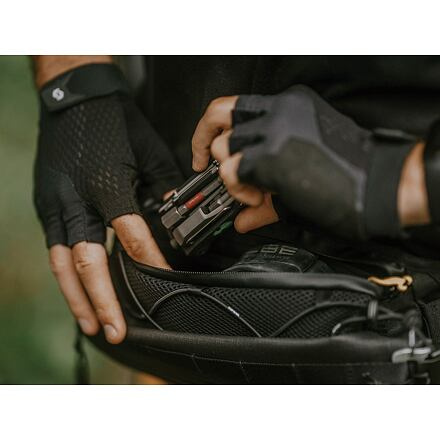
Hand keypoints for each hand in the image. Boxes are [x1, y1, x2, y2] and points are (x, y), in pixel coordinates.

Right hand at [34, 64, 182, 343]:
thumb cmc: (115, 121)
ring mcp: (57, 205)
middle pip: (88, 263)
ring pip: (63, 263)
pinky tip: (76, 291)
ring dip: (77, 298)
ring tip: (90, 325)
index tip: (165, 283)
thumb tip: (175, 214)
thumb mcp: (149, 151)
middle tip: (115, 330)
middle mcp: (78, 201)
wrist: (75, 96)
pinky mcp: (47, 205)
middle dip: (102, 301)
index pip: (132, 237)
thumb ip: (164, 187)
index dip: (151, 263)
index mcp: (108, 186)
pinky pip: (56, 248)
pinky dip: (66, 275)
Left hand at [194, 87, 418, 238]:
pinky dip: (239, 191)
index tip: (206, 150)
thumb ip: (264, 192)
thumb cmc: (348, 174)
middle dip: (201, 142)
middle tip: (203, 165)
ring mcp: (275, 131)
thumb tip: (238, 218)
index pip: (236, 106)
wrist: (380, 184)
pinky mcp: (272, 156)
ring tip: (253, 193)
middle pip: (218, 115)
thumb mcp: (301, 170)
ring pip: (223, 148)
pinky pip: (233, 172)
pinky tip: (259, 199)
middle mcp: (280, 111)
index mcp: (289, 106)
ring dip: (230, 177)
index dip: (214, 127)